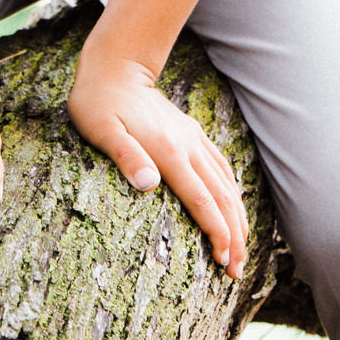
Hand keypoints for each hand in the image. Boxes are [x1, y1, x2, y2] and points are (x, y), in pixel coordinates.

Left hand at [68, 41, 247, 279]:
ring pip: (226, 183)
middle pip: (222, 197)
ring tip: (241, 247)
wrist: (113, 69)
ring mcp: (192, 138)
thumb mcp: (102, 131)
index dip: (217, 232)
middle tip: (238, 270)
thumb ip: (126, 157)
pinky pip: (221, 165)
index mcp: (168, 152)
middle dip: (234, 235)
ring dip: (238, 217)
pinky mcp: (190, 133)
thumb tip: (149, 184)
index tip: (225, 261)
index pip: (202, 200)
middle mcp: (188, 146)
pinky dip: (233, 190)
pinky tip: (234, 205)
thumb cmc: (98, 104)